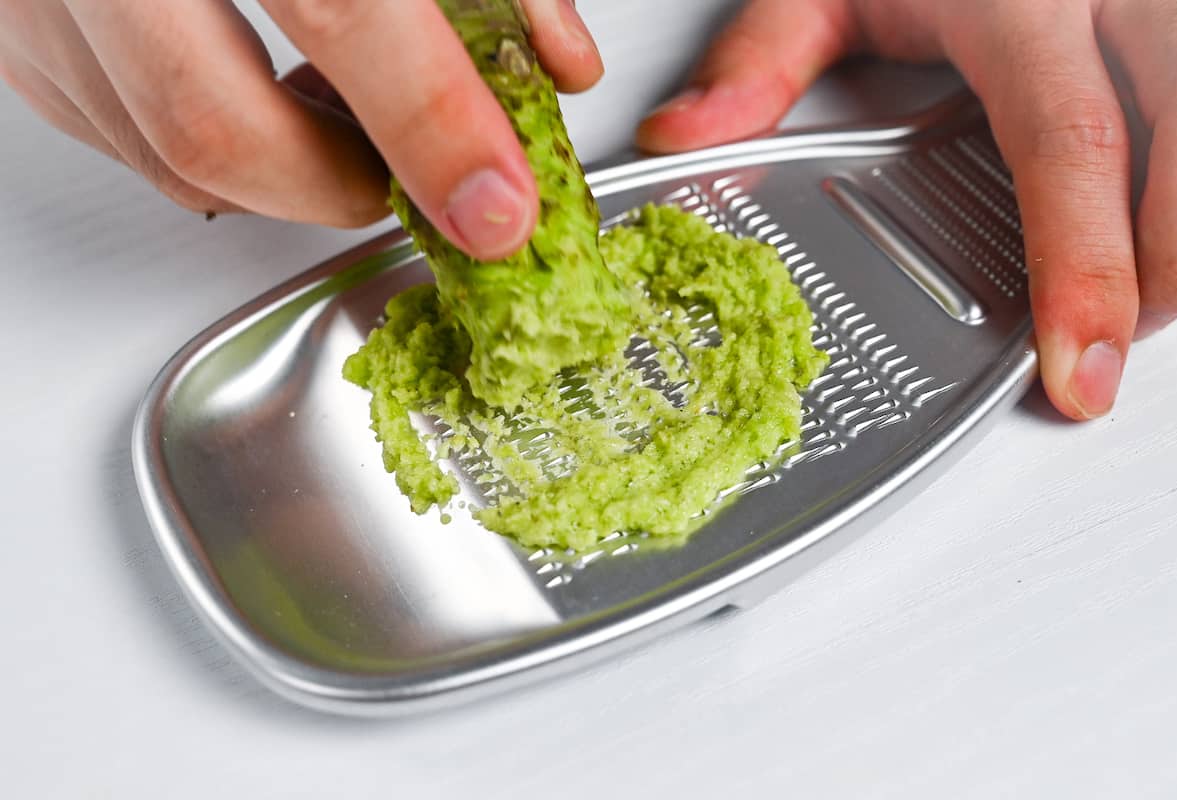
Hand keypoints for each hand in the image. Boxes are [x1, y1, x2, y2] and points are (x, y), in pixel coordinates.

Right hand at [0, 0, 601, 259]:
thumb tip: (550, 61)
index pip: (343, 7)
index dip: (432, 124)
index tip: (493, 204)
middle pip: (220, 124)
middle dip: (345, 184)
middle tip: (413, 176)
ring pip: (165, 152)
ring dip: (283, 173)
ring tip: (345, 122)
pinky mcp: (15, 24)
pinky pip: (118, 134)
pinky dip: (214, 149)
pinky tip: (266, 101)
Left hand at [638, 0, 1176, 420]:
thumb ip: (763, 55)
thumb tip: (684, 136)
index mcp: (1020, 0)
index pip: (1066, 144)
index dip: (1082, 267)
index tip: (1080, 369)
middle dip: (1168, 273)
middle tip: (1111, 349)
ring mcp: (1172, 3)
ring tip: (1142, 294)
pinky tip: (1167, 224)